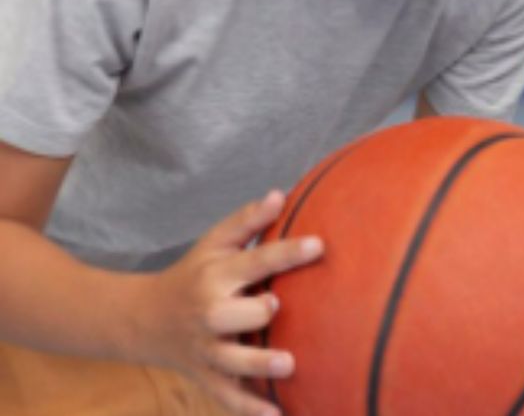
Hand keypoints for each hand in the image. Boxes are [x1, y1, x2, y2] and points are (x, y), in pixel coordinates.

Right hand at [135, 190, 324, 415]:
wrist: (141, 319)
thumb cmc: (193, 274)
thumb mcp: (212, 244)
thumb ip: (246, 222)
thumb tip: (280, 194)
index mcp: (215, 277)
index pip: (254, 261)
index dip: (285, 254)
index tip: (318, 245)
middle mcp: (208, 314)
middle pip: (230, 315)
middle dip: (254, 312)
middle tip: (276, 307)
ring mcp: (205, 349)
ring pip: (229, 360)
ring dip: (256, 364)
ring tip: (288, 365)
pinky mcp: (205, 375)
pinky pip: (226, 396)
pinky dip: (248, 408)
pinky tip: (278, 415)